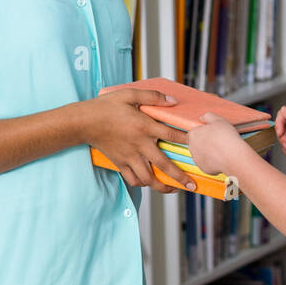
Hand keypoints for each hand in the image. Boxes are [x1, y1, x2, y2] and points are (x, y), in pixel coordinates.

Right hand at [79, 87, 195, 193]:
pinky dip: (143, 184)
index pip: (172, 135)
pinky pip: (133, 179)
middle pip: (164, 165)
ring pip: (149, 178)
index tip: (200, 146)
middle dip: (180, 177)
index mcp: (145, 127)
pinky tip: (151, 183)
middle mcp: (139, 145)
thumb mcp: (130, 94)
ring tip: (174, 189)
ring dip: (162, 186)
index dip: (188, 141)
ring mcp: (129, 157)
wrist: (85, 122)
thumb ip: (153, 97)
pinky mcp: (120, 163)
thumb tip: (173, 102)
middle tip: (192, 186)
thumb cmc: (107, 106)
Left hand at [186, 112, 243, 174]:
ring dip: (208, 153)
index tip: (211, 134)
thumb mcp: (218, 120)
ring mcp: (197, 159)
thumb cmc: (226, 138)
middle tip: (217, 142)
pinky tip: (221, 158)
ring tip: (220, 150)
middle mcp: (192, 147)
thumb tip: (202, 118)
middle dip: (204, 143)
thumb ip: (208, 117)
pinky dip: (212, 162)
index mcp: (193, 134)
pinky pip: (207, 164)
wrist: (233, 157)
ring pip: (201, 155)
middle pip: (196, 144)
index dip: (202, 133)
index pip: (192, 133)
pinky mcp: (203, 169)